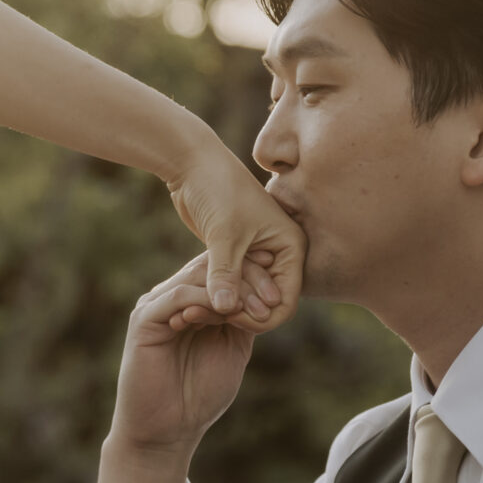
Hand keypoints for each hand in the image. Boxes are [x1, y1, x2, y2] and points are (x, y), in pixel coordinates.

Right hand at [91, 256, 262, 482]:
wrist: (168, 431)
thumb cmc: (199, 395)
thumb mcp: (233, 348)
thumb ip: (244, 318)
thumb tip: (269, 291)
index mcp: (191, 300)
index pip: (222, 268)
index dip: (254, 269)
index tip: (287, 278)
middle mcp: (171, 296)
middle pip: (211, 265)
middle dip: (247, 275)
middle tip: (275, 294)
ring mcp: (155, 305)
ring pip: (197, 277)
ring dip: (233, 290)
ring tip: (258, 309)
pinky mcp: (144, 320)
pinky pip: (178, 296)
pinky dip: (206, 302)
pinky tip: (229, 314)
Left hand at [166, 139, 302, 331]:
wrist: (193, 165)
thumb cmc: (217, 190)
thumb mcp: (223, 235)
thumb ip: (225, 275)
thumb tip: (224, 309)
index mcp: (292, 247)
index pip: (285, 302)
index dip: (259, 317)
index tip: (227, 316)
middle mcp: (281, 254)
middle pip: (266, 305)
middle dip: (238, 315)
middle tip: (201, 315)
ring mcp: (259, 257)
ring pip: (246, 299)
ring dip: (224, 308)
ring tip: (191, 312)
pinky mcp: (237, 256)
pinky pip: (231, 288)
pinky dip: (215, 297)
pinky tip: (191, 304)